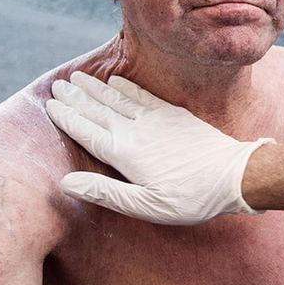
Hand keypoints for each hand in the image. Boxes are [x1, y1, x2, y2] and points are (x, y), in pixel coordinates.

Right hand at [45, 71, 273, 223]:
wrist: (233, 175)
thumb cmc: (190, 199)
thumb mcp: (146, 206)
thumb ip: (105, 193)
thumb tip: (66, 183)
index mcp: (125, 154)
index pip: (87, 131)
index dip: (67, 117)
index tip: (50, 104)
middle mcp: (137, 131)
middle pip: (98, 110)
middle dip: (75, 97)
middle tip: (57, 84)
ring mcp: (156, 119)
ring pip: (117, 98)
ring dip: (95, 88)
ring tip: (78, 78)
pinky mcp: (174, 115)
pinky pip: (142, 95)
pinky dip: (125, 86)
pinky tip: (115, 80)